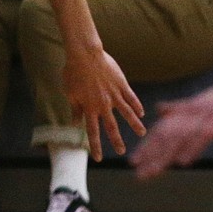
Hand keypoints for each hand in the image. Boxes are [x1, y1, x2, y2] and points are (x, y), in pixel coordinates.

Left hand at [63, 47, 145, 161]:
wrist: (84, 53)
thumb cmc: (73, 71)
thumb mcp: (70, 91)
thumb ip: (75, 109)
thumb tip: (74, 124)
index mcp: (90, 107)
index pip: (92, 131)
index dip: (95, 145)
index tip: (98, 158)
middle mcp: (103, 104)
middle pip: (112, 126)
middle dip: (117, 140)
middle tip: (122, 152)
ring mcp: (114, 94)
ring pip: (127, 113)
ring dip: (135, 124)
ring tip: (142, 133)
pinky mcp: (121, 84)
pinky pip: (131, 97)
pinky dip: (137, 105)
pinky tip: (141, 113)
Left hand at [133, 81, 212, 177]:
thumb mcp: (196, 104)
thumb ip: (176, 108)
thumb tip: (159, 110)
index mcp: (182, 113)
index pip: (160, 132)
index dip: (147, 147)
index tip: (135, 161)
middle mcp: (187, 115)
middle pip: (165, 137)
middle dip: (150, 155)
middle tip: (138, 171)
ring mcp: (201, 118)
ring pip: (179, 139)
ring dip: (165, 155)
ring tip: (152, 171)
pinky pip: (202, 137)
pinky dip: (191, 149)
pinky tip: (182, 162)